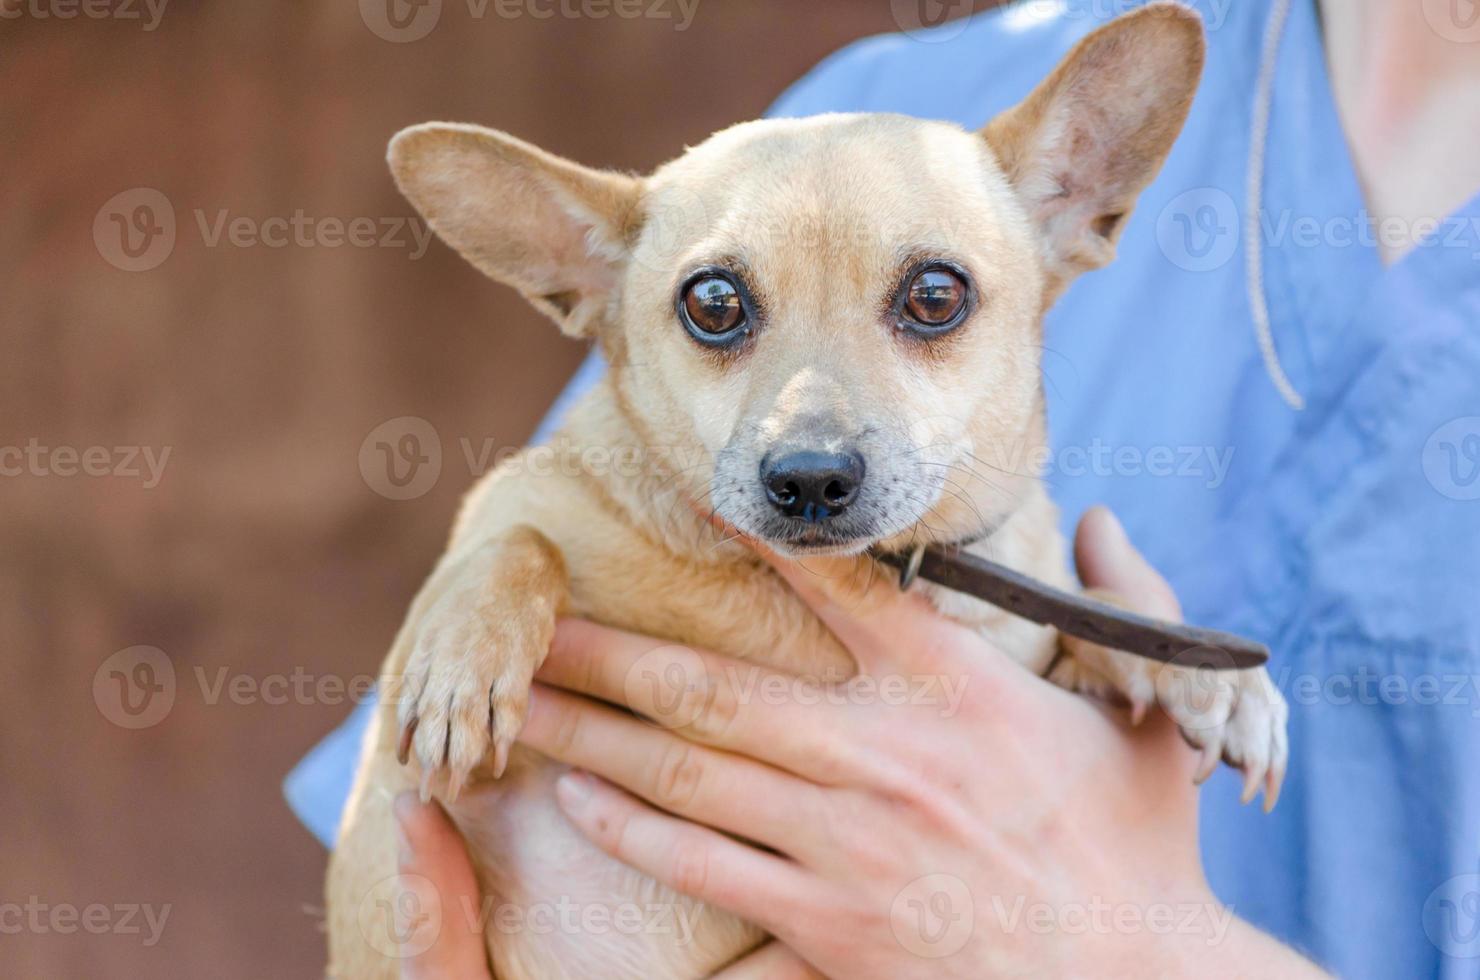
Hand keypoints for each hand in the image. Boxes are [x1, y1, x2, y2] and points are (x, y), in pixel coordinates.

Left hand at [397, 507, 1321, 976]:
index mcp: (958, 692)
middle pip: (715, 690)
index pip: (844, 590)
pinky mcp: (836, 930)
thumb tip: (1100, 518)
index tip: (692, 504)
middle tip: (530, 626)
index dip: (761, 541)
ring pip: (691, 780)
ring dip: (597, 740)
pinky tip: (583, 810)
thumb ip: (1131, 604)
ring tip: (524, 709)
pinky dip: (642, 839)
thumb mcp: (1151, 721)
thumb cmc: (1143, 849)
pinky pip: (713, 876)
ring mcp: (852, 848)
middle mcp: (888, 759)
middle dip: (611, 654)